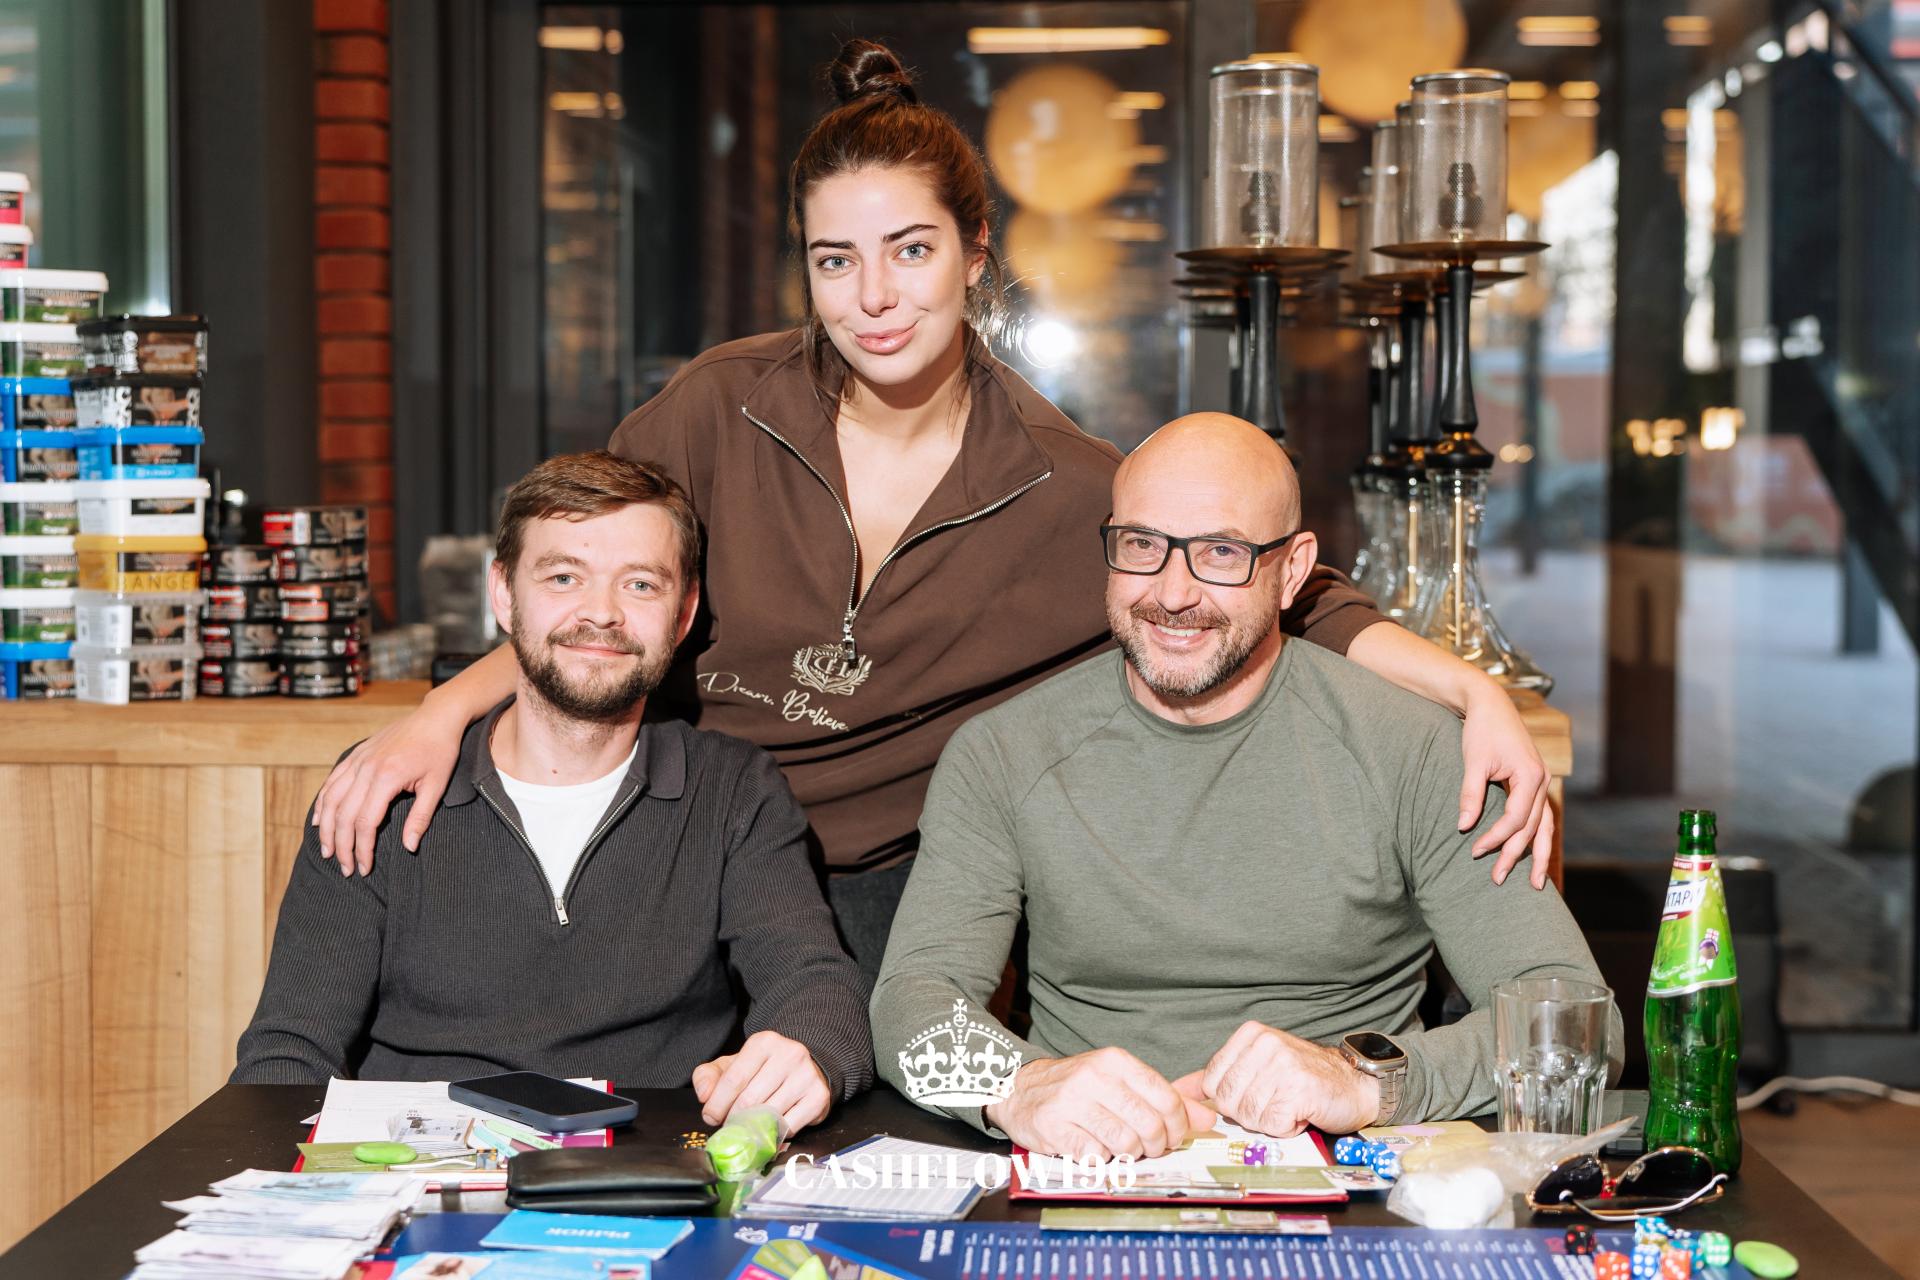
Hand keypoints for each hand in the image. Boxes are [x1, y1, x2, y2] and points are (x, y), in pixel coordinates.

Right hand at [311, 700, 465, 874]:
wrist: (436, 716)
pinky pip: (332, 781)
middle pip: (343, 815)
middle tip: (346, 868)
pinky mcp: (356, 754)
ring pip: (331, 799)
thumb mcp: (437, 786)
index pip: (365, 823)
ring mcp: (358, 760)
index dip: (363, 849)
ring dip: (326, 828)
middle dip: (342, 846)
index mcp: (387, 778)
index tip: (364, 868)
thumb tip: (408, 847)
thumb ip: (420, 818)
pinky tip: (320, 820)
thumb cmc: (440, 751)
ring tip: (328, 850)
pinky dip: (322, 802)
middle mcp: (366, 769)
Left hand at [692, 1030, 832, 1134]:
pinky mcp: (819, 1096)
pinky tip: (768, 1130)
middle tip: (728, 1126)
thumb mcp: (733, 1065)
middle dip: (733, 1119)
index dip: (717, 1104)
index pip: (734, 1079)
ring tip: (746, 1128)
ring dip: (752, 1129)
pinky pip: (789, 1126)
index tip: (711, 1117)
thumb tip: (704, 1096)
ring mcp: (806, 1075)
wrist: (808, 1067)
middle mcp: (789, 1054)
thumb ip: (710, 1076)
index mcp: (764, 1042)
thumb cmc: (764, 1069)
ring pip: (768, 1115)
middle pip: (750, 1099)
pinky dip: (774, 1134)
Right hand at [982, 1048, 1215, 1160]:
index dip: (1179, 1125)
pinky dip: (1101, 1160)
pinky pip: (1096, 1156)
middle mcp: (1095, 1077)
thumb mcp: (1120, 1082)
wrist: (1020, 1090)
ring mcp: (1073, 1102)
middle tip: (1149, 1147)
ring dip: (1129, 1154)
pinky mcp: (1055, 1128)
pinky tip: (1094, 1148)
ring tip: (1120, 1148)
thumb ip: (1164, 1098)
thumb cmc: (1078, 1088)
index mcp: (1116, 1062)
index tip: (1173, 1135)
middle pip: (1150, 1124)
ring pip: (1126, 1143)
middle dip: (1157, 1145)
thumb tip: (1206, 1118)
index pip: (1167, 1098)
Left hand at [1172, 1022, 1378, 1138]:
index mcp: (1250, 1035)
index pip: (1211, 1082)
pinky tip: (1301, 1113)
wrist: (1356, 1086)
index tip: (1257, 1092)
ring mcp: (1282, 1065)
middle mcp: (1265, 1044)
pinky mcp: (1299, 1090)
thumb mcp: (1258, 1066)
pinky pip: (1272, 1125)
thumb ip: (1217, 1077)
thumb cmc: (1305, 1079)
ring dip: (1269, 1121)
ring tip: (1290, 1105)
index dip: (1232, 1099)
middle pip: (1227, 1101)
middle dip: (1249, 1112)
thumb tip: (1177, 1090)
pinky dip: (1286, 1128)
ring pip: (1248, 1116)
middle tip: (1276, 1101)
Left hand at [1458, 685, 1552, 888]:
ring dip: (1539, 855)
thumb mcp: (1472, 762)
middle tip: (1499, 879)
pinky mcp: (1535, 783)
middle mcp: (1542, 781)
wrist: (1491, 704)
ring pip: (1544, 826)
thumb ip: (1470, 795)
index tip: (1473, 850)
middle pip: (1533, 828)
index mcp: (1530, 776)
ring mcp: (1542, 782)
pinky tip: (1534, 855)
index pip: (1515, 819)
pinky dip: (1538, 837)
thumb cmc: (1481, 730)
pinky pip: (1540, 817)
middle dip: (1517, 856)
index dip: (1495, 838)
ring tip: (1536, 883)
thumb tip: (1463, 828)